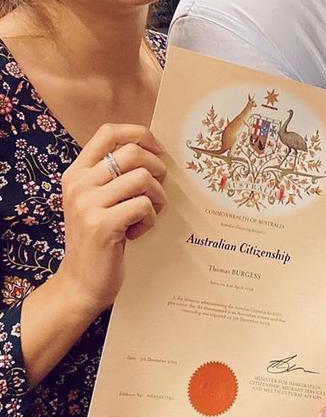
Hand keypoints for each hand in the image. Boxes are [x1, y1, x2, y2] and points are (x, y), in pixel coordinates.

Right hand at [57, 123, 166, 319]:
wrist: (80, 284)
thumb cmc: (98, 238)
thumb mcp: (96, 200)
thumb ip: (113, 175)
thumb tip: (154, 149)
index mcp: (76, 173)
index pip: (108, 132)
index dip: (139, 134)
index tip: (158, 150)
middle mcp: (78, 185)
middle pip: (133, 152)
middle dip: (156, 168)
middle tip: (157, 190)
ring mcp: (88, 205)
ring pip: (142, 178)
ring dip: (156, 196)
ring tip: (147, 213)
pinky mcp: (103, 225)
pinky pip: (143, 205)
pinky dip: (150, 218)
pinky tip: (137, 231)